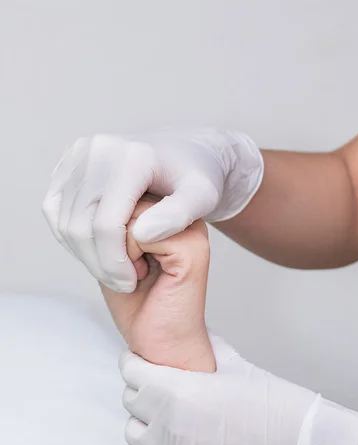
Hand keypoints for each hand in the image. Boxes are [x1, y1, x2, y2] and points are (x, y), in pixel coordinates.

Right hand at [42, 129, 262, 291]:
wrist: (185, 153)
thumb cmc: (197, 179)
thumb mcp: (203, 198)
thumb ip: (179, 216)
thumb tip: (143, 233)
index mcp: (132, 158)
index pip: (107, 225)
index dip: (114, 263)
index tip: (130, 283)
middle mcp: (99, 149)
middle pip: (80, 224)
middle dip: (98, 263)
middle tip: (122, 281)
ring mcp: (79, 154)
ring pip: (63, 220)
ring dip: (84, 253)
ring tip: (114, 267)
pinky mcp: (68, 163)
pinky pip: (55, 210)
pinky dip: (70, 236)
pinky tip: (98, 249)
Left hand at [100, 197, 213, 370]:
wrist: (159, 345)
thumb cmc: (136, 305)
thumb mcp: (112, 253)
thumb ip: (110, 220)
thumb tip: (96, 194)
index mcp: (168, 214)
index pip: (123, 192)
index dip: (106, 227)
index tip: (119, 261)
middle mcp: (183, 216)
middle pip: (125, 198)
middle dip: (110, 237)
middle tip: (126, 269)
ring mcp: (191, 230)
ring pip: (130, 213)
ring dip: (118, 249)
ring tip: (135, 273)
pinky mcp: (191, 248)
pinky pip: (141, 233)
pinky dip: (128, 259)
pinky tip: (142, 277)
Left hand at [121, 335, 357, 444]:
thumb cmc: (274, 403)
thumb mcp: (235, 365)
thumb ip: (205, 348)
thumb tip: (192, 334)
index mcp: (179, 389)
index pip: (131, 371)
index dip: (135, 363)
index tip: (141, 362)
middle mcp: (169, 422)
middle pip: (130, 400)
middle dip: (141, 390)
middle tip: (157, 388)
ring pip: (133, 434)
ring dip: (143, 423)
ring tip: (160, 418)